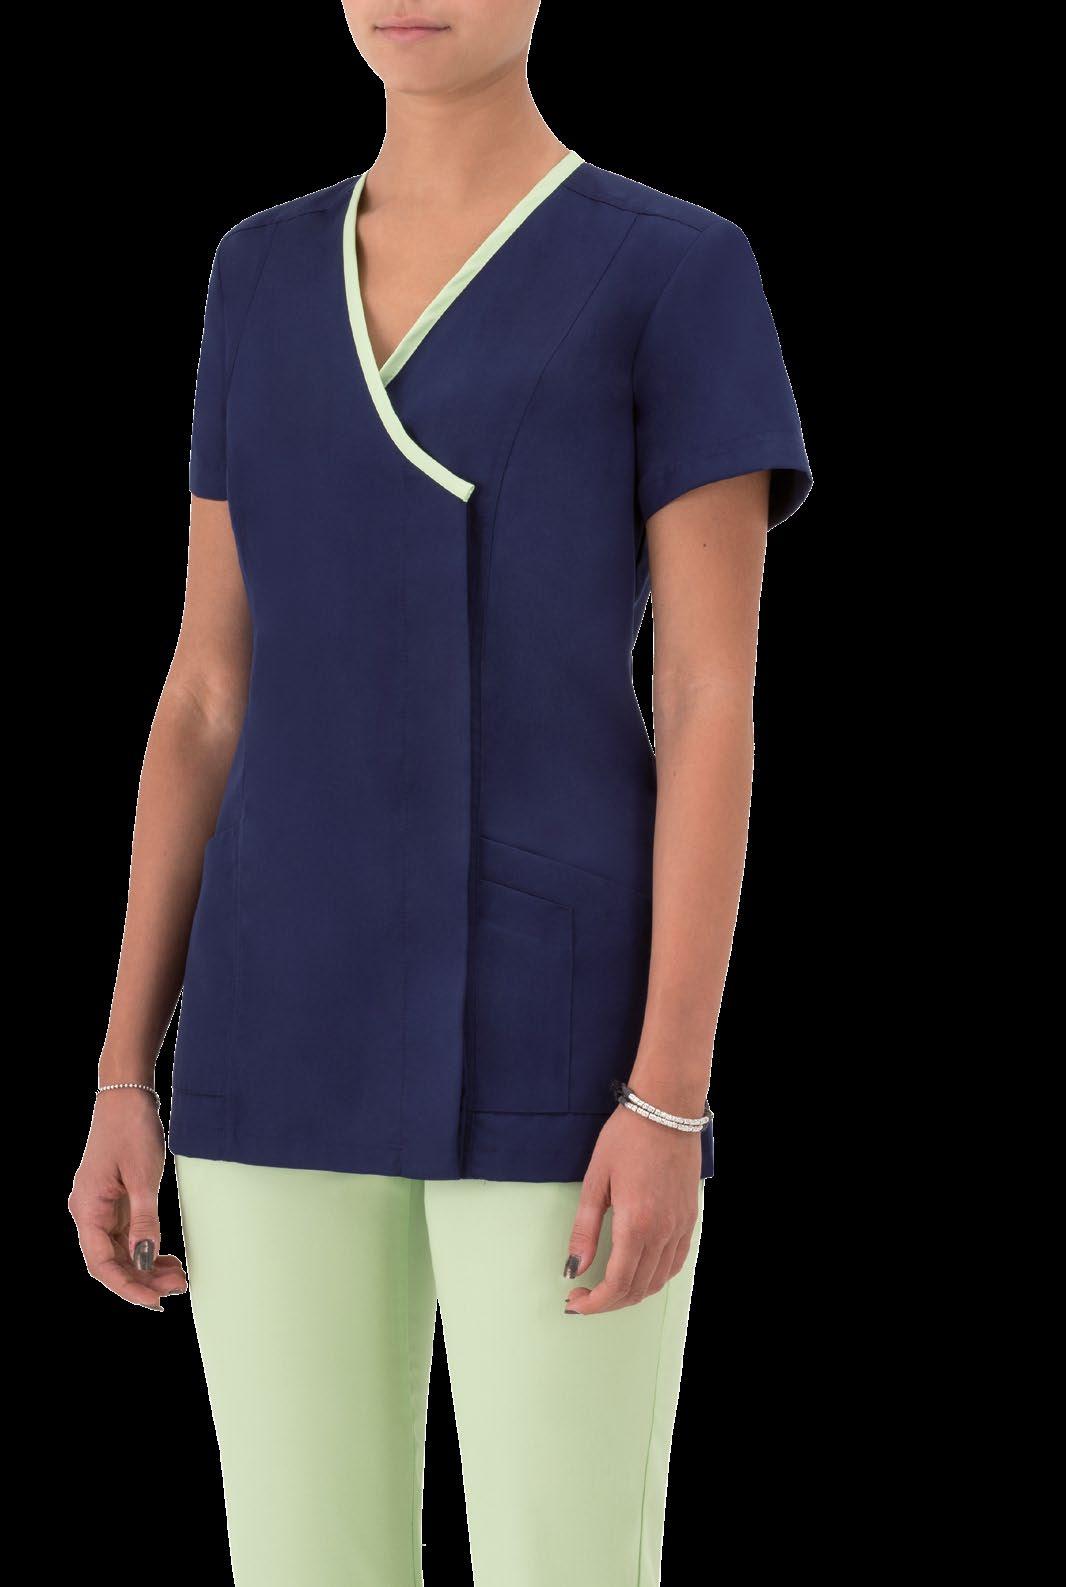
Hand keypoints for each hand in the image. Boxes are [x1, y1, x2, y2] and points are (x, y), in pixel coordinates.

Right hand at [68, 1090, 188, 1310]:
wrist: (126, 1096)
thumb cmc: (131, 1130)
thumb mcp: (143, 1177)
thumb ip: (144, 1221)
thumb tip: (145, 1260)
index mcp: (88, 1209)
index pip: (103, 1264)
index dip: (127, 1287)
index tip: (154, 1301)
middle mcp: (88, 1212)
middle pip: (111, 1261)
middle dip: (142, 1280)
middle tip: (177, 1289)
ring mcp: (100, 1207)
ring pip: (120, 1250)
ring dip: (146, 1267)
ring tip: (177, 1277)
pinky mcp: (113, 1200)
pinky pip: (126, 1234)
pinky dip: (145, 1248)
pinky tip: (165, 1257)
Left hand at [562, 1103, 701, 1314]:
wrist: (666, 1110)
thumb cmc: (626, 1138)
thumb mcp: (595, 1180)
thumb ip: (584, 1229)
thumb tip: (573, 1268)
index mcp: (637, 1224)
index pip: (617, 1284)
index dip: (594, 1303)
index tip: (575, 1303)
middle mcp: (663, 1232)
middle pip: (638, 1289)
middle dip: (608, 1302)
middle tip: (584, 1297)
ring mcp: (681, 1227)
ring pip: (658, 1281)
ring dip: (631, 1293)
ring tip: (607, 1288)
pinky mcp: (690, 1219)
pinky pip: (675, 1262)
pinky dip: (655, 1277)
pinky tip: (638, 1271)